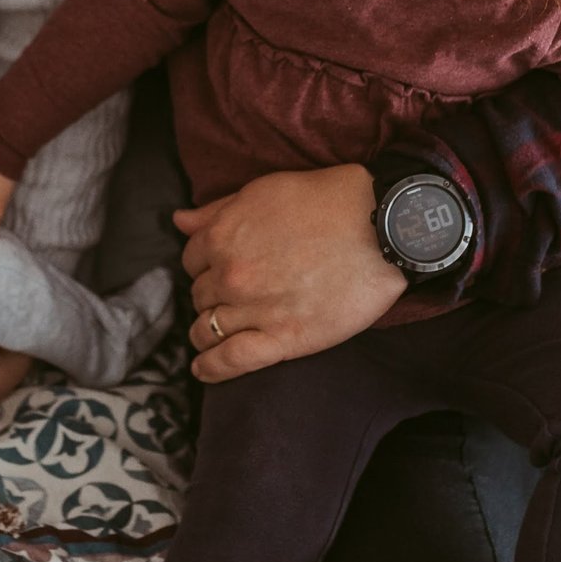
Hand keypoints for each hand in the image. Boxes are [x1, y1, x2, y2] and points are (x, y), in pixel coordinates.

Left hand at [176, 164, 404, 383]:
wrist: (382, 227)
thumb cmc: (328, 201)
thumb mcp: (264, 191)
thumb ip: (217, 210)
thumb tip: (178, 221)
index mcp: (223, 236)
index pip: (191, 259)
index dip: (204, 264)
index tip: (217, 269)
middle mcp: (231, 275)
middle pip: (199, 295)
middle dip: (208, 296)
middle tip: (228, 297)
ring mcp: (255, 309)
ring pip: (208, 328)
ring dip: (206, 331)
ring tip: (211, 334)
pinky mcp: (283, 339)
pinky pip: (231, 360)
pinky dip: (211, 368)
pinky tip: (203, 370)